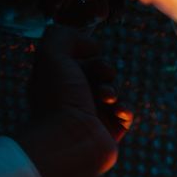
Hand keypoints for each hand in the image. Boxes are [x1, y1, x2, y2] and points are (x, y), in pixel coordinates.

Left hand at [17, 25, 133, 176]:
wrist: (71, 142)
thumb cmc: (58, 99)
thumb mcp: (51, 53)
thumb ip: (66, 34)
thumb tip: (93, 46)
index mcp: (55, 81)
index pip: (76, 59)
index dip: (86, 51)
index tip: (91, 51)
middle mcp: (72, 98)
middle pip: (96, 74)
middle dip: (103, 69)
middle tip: (102, 75)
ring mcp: (91, 116)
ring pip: (112, 92)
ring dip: (113, 89)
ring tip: (107, 98)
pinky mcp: (109, 132)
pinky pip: (125, 115)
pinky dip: (125, 109)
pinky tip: (118, 111)